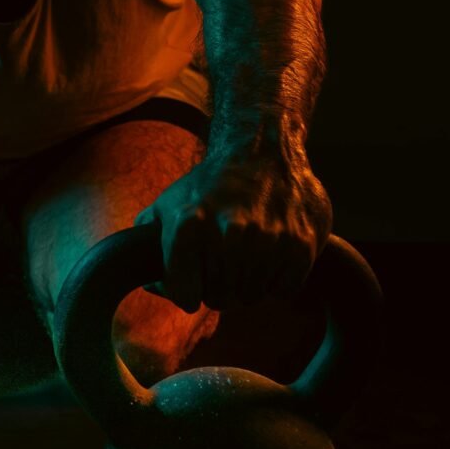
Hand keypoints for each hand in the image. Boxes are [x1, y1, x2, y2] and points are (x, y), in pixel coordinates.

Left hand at [133, 144, 332, 311]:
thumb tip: (150, 284)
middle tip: (221, 267)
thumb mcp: (168, 204)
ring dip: (247, 284)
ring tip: (245, 255)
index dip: (186, 293)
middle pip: (219, 299)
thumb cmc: (209, 184)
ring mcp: (268, 240)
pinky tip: (270, 254)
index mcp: (189, 225)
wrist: (262, 150)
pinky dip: (276, 280)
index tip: (191, 285)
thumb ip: (149, 243)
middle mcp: (229, 232)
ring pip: (251, 296)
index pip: (184, 294)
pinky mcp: (300, 245)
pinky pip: (282, 289)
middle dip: (217, 289)